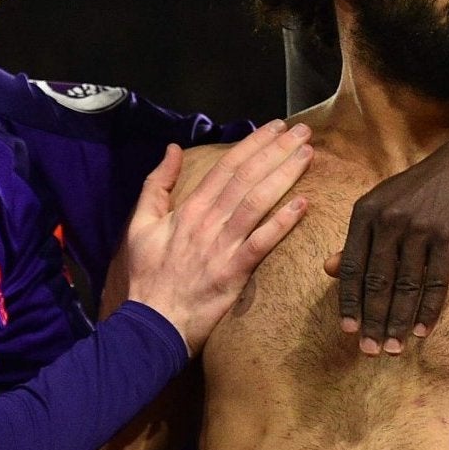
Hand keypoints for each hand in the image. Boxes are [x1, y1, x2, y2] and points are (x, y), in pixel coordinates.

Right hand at [124, 122, 313, 351]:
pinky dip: (282, 222)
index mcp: (189, 209)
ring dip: (284, 175)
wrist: (152, 322)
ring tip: (308, 155)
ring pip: (258, 202)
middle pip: (247, 177)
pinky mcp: (234, 272)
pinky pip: (262, 242)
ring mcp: (222, 246)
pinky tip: (304, 204)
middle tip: (303, 131)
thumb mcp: (141, 224)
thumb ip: (157, 185)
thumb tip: (173, 150)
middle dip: (277, 150)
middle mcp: (208, 222)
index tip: (276, 127)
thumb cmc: (148, 275)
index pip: (226, 167)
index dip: (253, 144)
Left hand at [323, 131, 448, 353]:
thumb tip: (329, 269)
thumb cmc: (421, 189)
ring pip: (405, 286)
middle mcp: (389, 220)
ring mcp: (420, 229)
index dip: (349, 302)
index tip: (348, 331)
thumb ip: (358, 238)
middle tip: (369, 351)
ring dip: (399, 322)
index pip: (353, 266)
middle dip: (372, 321)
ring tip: (394, 348)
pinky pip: (436, 282)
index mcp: (366, 212)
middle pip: (377, 281)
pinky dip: (428, 310)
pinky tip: (423, 331)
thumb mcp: (383, 204)